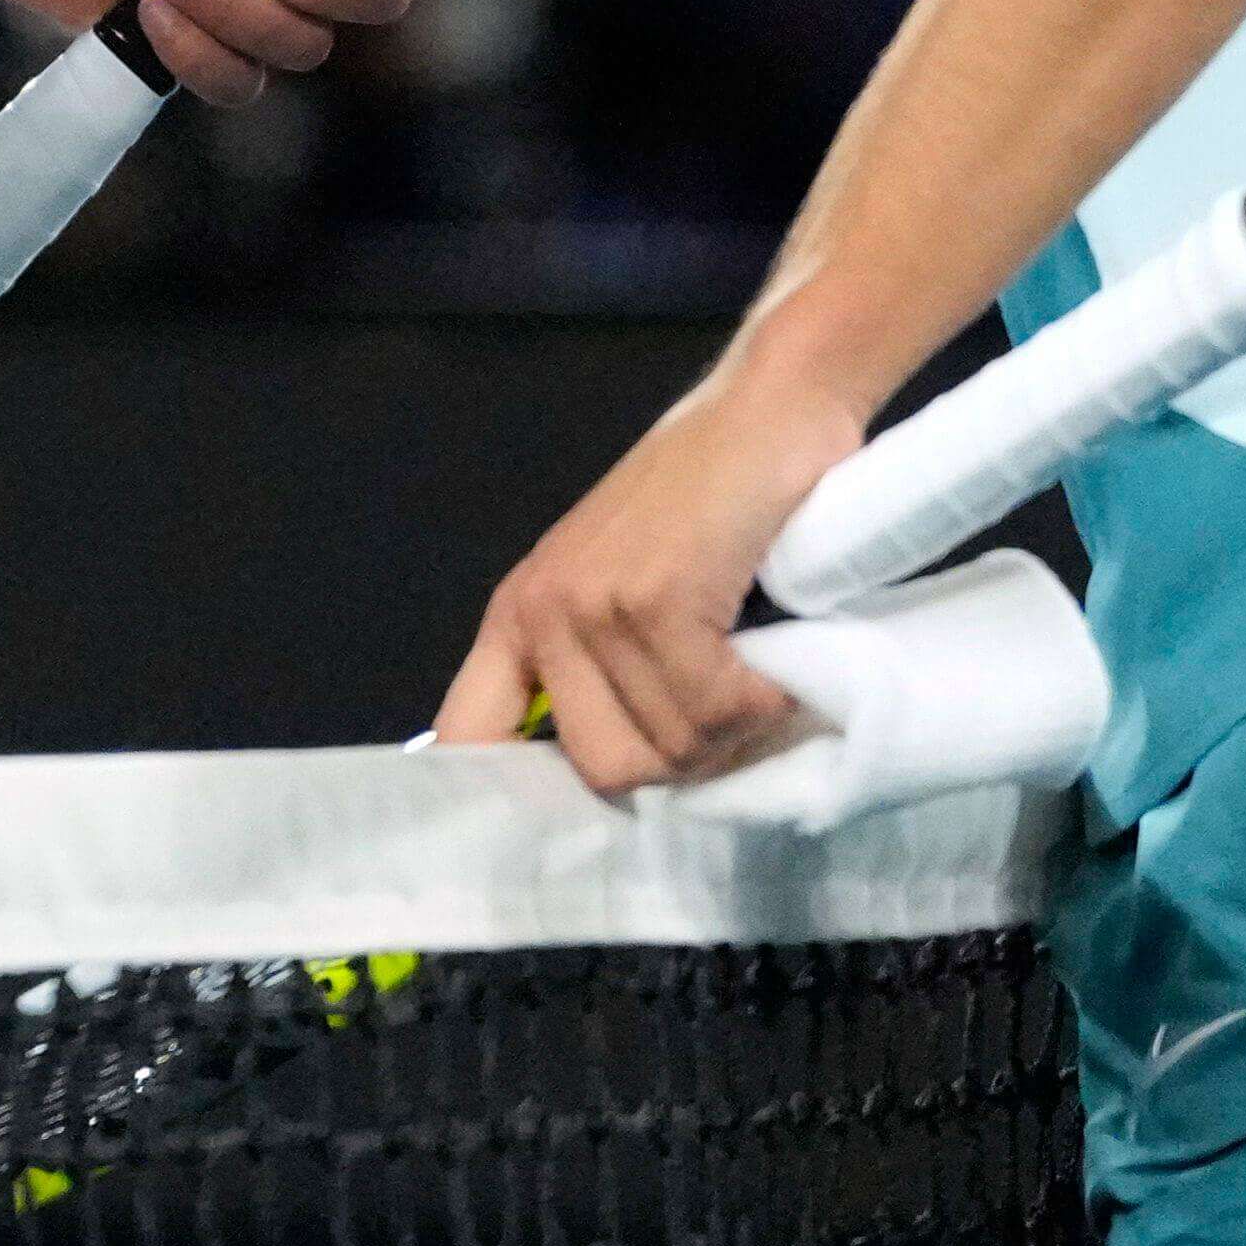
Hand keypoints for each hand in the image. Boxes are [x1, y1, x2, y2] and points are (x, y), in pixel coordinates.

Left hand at [433, 362, 849, 795]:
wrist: (769, 406)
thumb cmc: (712, 499)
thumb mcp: (628, 580)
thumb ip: (606, 666)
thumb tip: (630, 783)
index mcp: (520, 616)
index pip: (465, 735)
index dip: (497, 801)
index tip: (548, 839)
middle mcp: (542, 613)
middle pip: (605, 772)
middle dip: (682, 766)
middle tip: (729, 714)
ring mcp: (595, 603)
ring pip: (670, 748)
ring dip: (736, 731)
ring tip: (759, 674)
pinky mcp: (656, 597)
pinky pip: (715, 709)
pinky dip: (764, 704)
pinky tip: (779, 665)